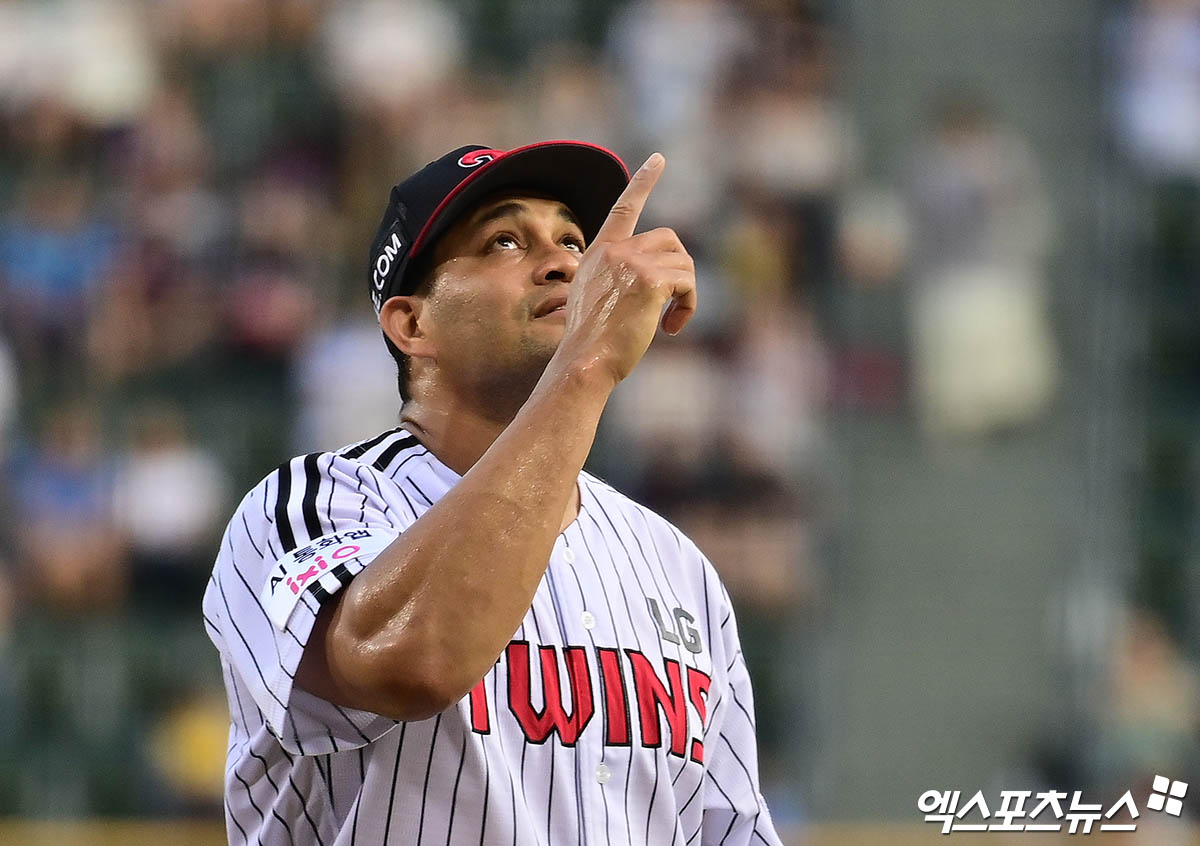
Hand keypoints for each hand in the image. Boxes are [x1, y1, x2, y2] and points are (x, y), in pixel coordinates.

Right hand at [555, 153, 696, 386]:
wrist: (583, 362)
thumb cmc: (590, 345)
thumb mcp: (597, 301)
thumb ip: (620, 281)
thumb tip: (660, 282)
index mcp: (599, 254)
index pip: (624, 209)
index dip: (643, 182)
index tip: (658, 159)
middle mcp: (614, 251)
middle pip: (670, 240)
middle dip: (680, 269)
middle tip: (673, 304)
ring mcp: (631, 263)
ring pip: (683, 262)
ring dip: (686, 292)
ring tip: (670, 321)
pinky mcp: (650, 281)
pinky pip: (687, 283)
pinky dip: (688, 307)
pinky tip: (671, 328)